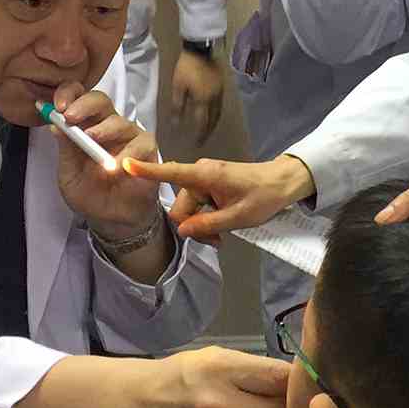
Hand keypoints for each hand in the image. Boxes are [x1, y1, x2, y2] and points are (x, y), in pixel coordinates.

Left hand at [47, 81, 160, 236]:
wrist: (111, 219)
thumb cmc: (89, 193)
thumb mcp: (69, 174)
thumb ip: (65, 150)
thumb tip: (54, 125)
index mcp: (84, 125)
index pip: (77, 97)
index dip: (68, 95)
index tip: (58, 107)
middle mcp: (106, 125)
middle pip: (100, 100)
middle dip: (84, 105)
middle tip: (71, 118)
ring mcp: (128, 135)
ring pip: (119, 121)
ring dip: (104, 132)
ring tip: (93, 147)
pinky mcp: (147, 149)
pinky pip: (141, 143)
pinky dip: (128, 154)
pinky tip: (116, 168)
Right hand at [122, 153, 315, 238]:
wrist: (283, 182)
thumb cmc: (263, 196)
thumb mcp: (237, 217)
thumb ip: (208, 224)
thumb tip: (181, 230)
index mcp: (204, 176)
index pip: (170, 173)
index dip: (147, 172)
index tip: (125, 165)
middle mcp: (200, 174)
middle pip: (181, 207)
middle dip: (193, 226)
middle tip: (217, 242)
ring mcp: (204, 178)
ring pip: (189, 209)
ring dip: (201, 225)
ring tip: (223, 237)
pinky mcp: (209, 184)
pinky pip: (198, 205)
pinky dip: (206, 218)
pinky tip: (221, 228)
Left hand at [168, 49, 225, 146]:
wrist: (201, 48)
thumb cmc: (187, 67)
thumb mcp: (178, 86)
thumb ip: (178, 106)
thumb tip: (176, 122)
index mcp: (203, 100)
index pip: (202, 122)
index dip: (200, 134)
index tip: (196, 143)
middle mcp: (215, 99)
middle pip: (213, 120)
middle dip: (208, 131)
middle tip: (203, 140)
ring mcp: (220, 92)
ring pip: (219, 113)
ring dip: (213, 123)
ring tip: (208, 130)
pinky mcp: (222, 86)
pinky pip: (220, 105)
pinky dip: (216, 114)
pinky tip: (212, 114)